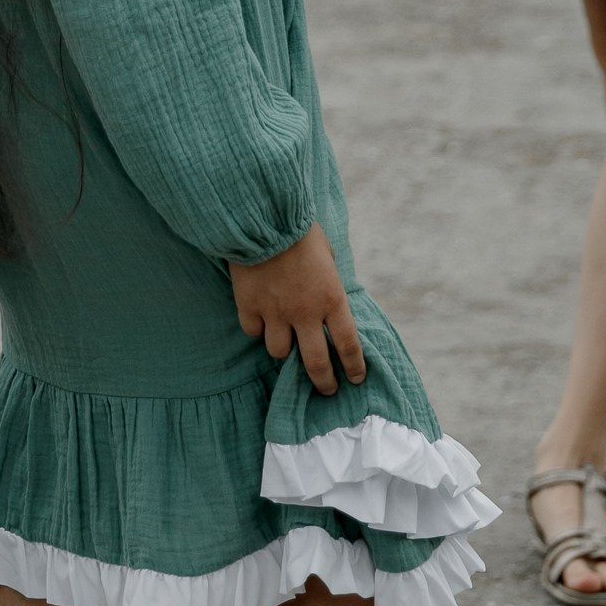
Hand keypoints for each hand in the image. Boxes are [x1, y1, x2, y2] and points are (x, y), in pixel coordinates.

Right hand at [228, 223, 365, 393]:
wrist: (262, 216)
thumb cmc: (299, 229)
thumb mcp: (327, 256)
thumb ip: (328, 283)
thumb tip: (328, 300)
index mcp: (331, 298)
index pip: (348, 345)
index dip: (353, 366)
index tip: (356, 379)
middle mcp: (305, 312)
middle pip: (316, 363)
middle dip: (324, 382)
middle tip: (327, 389)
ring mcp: (275, 312)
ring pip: (280, 352)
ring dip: (285, 350)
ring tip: (287, 344)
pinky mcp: (248, 306)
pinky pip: (253, 332)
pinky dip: (257, 329)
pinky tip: (260, 320)